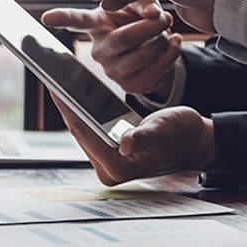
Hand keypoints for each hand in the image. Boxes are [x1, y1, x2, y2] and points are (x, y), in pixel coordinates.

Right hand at [40, 0, 183, 94]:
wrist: (152, 48)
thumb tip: (154, 13)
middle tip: (165, 17)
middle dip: (152, 26)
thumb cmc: (137, 21)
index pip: (77, 22)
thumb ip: (144, 3)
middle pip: (125, 38)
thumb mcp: (138, 6)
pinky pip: (158, 69)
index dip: (62, 19)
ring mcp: (113, 72)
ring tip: (165, 32)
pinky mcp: (132, 86)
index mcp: (96, 26)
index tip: (46, 17)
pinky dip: (172, 53)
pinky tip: (172, 43)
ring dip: (163, 40)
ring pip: (145, 54)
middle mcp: (98, 51)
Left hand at [52, 93, 214, 184]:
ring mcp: (107, 164)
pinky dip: (82, 111)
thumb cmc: (184, 135)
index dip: (68, 107)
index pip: (84, 132)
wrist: (195, 142)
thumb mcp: (165, 130)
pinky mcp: (108, 155)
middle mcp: (108, 170)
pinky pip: (90, 129)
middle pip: (79, 131)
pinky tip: (72, 92)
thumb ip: (145, 137)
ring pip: (82, 129)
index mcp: (118, 167)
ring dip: (71, 107)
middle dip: (65, 104)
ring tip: (56, 81)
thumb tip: (126, 144)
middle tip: (50, 76)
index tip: (54, 84)